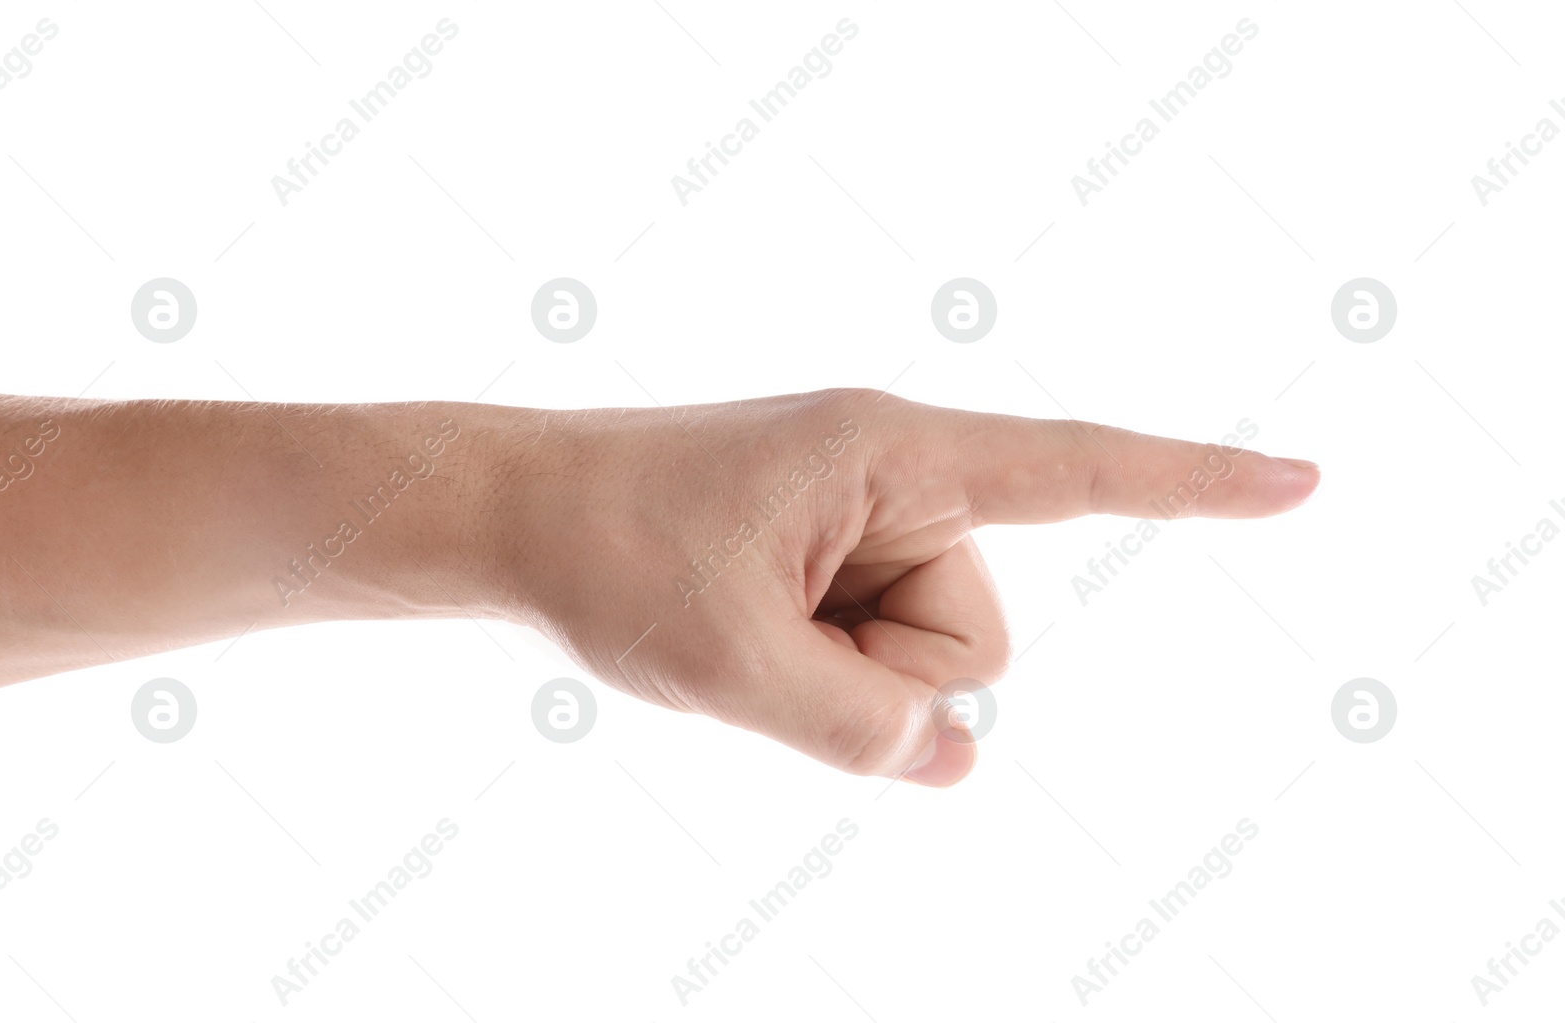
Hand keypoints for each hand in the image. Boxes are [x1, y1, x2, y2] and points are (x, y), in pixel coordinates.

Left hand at [494, 388, 1319, 786]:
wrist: (506, 516)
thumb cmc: (607, 557)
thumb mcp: (736, 667)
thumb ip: (869, 732)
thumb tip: (952, 759)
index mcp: (892, 454)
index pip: (1073, 470)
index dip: (1193, 486)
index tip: (1303, 482)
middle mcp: (895, 474)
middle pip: (973, 633)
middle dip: (883, 671)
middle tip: (760, 634)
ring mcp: (862, 516)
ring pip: (922, 655)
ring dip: (839, 672)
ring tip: (736, 625)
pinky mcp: (830, 551)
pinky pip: (873, 646)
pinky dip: (819, 666)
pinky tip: (742, 629)